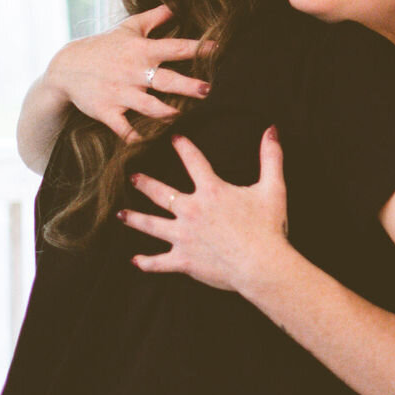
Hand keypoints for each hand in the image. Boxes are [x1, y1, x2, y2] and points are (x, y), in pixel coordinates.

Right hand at [46, 4, 213, 140]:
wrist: (65, 68)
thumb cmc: (103, 47)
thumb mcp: (127, 28)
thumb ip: (154, 18)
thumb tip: (177, 4)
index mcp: (141, 51)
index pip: (174, 47)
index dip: (197, 47)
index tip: (218, 49)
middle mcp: (133, 72)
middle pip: (166, 80)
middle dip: (188, 86)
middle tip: (208, 90)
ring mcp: (120, 93)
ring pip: (149, 107)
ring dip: (168, 114)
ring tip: (184, 117)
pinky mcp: (107, 112)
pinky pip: (124, 129)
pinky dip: (137, 138)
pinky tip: (151, 143)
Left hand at [120, 131, 291, 294]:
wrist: (261, 264)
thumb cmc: (268, 227)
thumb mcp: (273, 188)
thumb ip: (271, 157)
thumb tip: (271, 129)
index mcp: (211, 191)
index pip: (194, 161)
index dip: (184, 147)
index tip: (174, 137)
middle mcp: (191, 210)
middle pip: (161, 193)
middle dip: (145, 183)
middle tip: (132, 177)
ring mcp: (184, 236)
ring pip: (151, 225)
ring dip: (134, 219)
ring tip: (120, 215)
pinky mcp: (183, 260)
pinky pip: (159, 262)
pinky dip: (146, 262)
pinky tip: (135, 261)